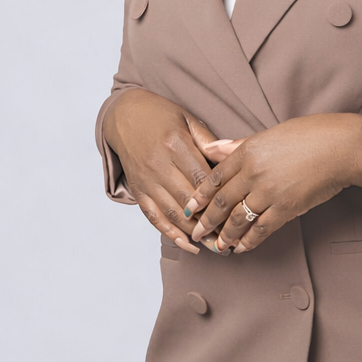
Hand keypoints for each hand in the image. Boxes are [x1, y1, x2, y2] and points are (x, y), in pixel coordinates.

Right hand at [103, 88, 241, 254]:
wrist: (124, 115)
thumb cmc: (160, 115)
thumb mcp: (187, 120)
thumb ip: (208, 141)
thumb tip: (229, 160)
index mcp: (175, 145)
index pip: (202, 178)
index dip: (219, 198)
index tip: (238, 212)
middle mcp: (159, 166)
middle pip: (189, 201)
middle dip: (211, 222)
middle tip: (233, 236)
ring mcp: (146, 181)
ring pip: (172, 213)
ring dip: (195, 233)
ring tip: (216, 246)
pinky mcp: (138, 191)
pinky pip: (154, 217)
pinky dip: (171, 234)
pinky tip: (189, 245)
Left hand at [185, 113, 361, 254]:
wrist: (341, 147)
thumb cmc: (309, 135)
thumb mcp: (269, 134)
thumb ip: (238, 145)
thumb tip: (211, 148)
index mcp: (247, 151)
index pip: (214, 177)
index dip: (198, 196)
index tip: (189, 208)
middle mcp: (253, 172)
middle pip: (221, 202)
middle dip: (206, 221)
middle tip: (195, 233)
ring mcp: (269, 192)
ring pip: (237, 219)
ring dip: (224, 235)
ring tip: (217, 246)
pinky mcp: (286, 208)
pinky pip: (261, 229)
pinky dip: (249, 241)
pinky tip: (241, 247)